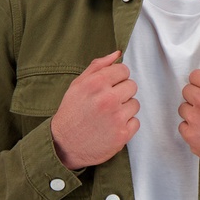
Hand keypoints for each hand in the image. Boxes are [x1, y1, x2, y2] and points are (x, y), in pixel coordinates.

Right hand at [51, 51, 139, 168]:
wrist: (64, 144)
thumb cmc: (71, 113)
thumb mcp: (78, 85)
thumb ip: (98, 66)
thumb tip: (117, 54)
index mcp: (96, 83)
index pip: (124, 70)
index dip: (117, 78)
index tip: (110, 86)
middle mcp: (107, 99)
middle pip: (132, 86)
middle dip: (122, 92)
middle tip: (108, 102)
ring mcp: (116, 117)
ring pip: (135, 104)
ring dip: (125, 109)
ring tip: (109, 116)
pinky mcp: (122, 134)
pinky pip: (136, 122)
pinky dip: (126, 125)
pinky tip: (112, 127)